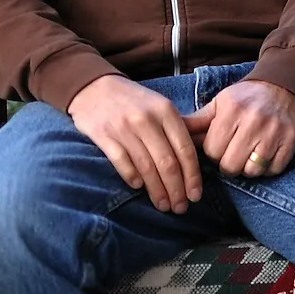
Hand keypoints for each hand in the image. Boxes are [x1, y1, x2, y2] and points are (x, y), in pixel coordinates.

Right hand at [68, 75, 207, 214]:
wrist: (94, 86)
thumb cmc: (133, 100)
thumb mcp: (160, 105)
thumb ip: (179, 127)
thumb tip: (200, 154)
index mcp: (165, 111)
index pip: (185, 150)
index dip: (192, 176)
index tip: (195, 195)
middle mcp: (146, 120)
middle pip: (167, 163)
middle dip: (176, 190)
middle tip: (180, 207)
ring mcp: (124, 128)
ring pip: (146, 167)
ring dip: (157, 191)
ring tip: (163, 205)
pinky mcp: (103, 135)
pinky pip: (122, 162)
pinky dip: (132, 177)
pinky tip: (138, 187)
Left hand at [183, 80, 294, 179]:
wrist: (286, 86)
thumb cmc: (247, 97)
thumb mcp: (221, 102)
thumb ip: (198, 121)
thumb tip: (172, 132)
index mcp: (232, 110)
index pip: (212, 150)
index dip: (213, 152)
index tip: (219, 145)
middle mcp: (253, 122)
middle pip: (230, 165)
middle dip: (228, 163)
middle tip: (232, 153)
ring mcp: (274, 134)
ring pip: (251, 171)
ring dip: (247, 168)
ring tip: (248, 154)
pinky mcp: (291, 142)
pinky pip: (273, 171)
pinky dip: (266, 168)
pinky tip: (264, 155)